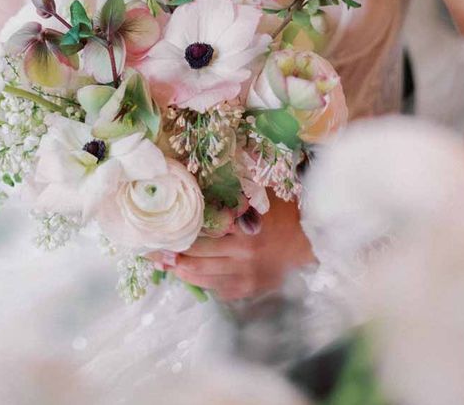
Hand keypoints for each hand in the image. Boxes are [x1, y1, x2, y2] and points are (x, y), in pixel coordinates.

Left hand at [154, 195, 315, 301]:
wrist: (312, 242)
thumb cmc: (286, 212)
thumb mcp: (262, 196)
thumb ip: (235, 190)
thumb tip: (204, 174)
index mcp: (244, 231)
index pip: (200, 235)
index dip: (177, 234)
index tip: (157, 233)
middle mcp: (242, 257)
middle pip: (196, 259)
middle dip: (171, 256)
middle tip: (150, 252)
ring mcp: (245, 277)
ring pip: (202, 278)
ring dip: (181, 271)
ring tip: (163, 263)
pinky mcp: (248, 290)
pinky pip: (217, 289)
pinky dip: (201, 281)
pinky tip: (189, 272)